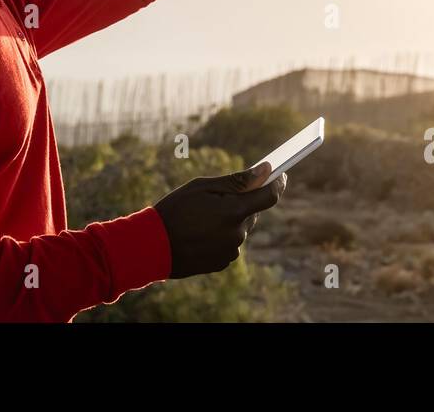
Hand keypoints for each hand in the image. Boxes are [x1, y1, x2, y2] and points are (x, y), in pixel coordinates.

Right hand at [153, 161, 287, 278]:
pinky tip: (201, 233)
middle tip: (218, 198)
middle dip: (242, 202)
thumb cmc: (175, 210)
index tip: (281, 174)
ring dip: (230, 219)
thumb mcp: (203, 187)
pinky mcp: (223, 263)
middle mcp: (237, 234)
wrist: (152, 247)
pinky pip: (230, 243)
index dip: (278, 183)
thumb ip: (237, 181)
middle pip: (253, 212)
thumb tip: (265, 171)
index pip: (270, 196)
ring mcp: (231, 251)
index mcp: (234, 212)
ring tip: (202, 218)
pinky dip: (221, 235)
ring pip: (240, 228)